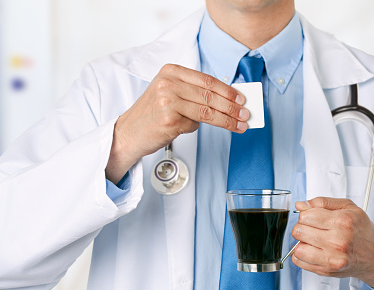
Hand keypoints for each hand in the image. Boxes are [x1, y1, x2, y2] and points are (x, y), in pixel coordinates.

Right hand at [105, 64, 248, 183]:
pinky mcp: (169, 120)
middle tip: (244, 113)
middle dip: (232, 106)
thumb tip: (225, 100)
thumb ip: (192, 92)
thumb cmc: (151, 114)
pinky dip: (199, 128)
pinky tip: (202, 129)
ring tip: (239, 124)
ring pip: (207, 111)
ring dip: (227, 120)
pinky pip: (195, 125)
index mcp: (170, 71)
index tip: (241, 98)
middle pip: (210, 95)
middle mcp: (168, 83)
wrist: (128, 133)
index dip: (227, 90)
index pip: (207, 80)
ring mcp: (168, 101)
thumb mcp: (168, 92)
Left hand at [292, 197, 373, 288]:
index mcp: (342, 222)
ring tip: (311, 240)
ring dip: (301, 242)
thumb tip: (301, 205)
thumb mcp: (348, 207)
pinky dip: (301, 255)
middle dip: (302, 227)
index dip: (305, 215)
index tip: (311, 217)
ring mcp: (332, 258)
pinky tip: (311, 250)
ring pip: (297, 248)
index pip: (305, 216)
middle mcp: (337, 241)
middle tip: (311, 228)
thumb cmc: (362, 230)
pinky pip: (300, 262)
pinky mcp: (327, 270)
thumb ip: (323, 202)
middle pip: (298, 231)